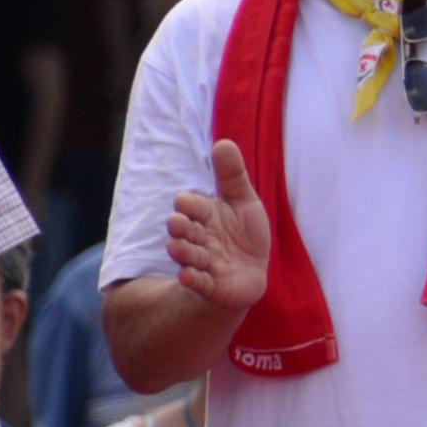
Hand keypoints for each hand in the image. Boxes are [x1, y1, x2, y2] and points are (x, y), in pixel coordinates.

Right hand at [167, 139, 272, 312]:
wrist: (251, 273)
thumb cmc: (244, 234)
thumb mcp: (243, 202)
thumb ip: (232, 176)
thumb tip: (223, 142)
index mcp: (206, 215)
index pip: (193, 206)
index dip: (189, 205)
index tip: (185, 201)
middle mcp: (200, 238)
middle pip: (185, 231)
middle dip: (180, 227)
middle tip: (176, 223)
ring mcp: (204, 262)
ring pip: (188, 255)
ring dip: (182, 252)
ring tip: (176, 247)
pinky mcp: (211, 285)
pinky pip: (199, 282)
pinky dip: (192, 279)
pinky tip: (186, 275)